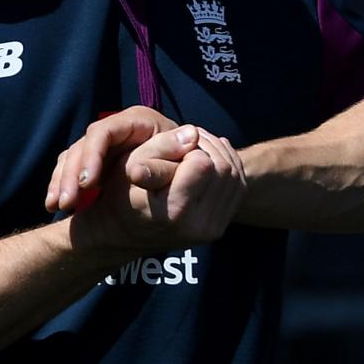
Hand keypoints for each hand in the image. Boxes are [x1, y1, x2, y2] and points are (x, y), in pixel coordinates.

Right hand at [44, 106, 176, 215]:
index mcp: (137, 120)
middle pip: (82, 145)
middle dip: (69, 174)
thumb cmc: (179, 168)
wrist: (171, 186)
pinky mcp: (89, 159)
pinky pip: (66, 168)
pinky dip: (58, 186)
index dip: (93, 156)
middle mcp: (116, 128)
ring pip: (70, 156)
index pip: (103, 132)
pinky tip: (53, 204)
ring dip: (60, 182)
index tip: (87, 183)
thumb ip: (174, 150)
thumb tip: (190, 135)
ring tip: (56, 206)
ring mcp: (100, 143)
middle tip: (65, 203)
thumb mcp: (173, 159)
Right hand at [74, 125, 246, 254]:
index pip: (202, 164)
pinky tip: (207, 161)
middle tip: (187, 142)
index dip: (190, 148)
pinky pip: (239, 186)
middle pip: (223, 168)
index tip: (174, 148)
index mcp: (172, 212)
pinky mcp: (221, 226)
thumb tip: (194, 133)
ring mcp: (212, 229)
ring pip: (235, 174)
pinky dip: (227, 166)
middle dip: (208, 147)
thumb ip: (161, 147)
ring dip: (218, 153)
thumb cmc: (125, 193)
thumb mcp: (131, 165)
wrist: (126, 231)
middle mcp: (197, 226)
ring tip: (195, 149)